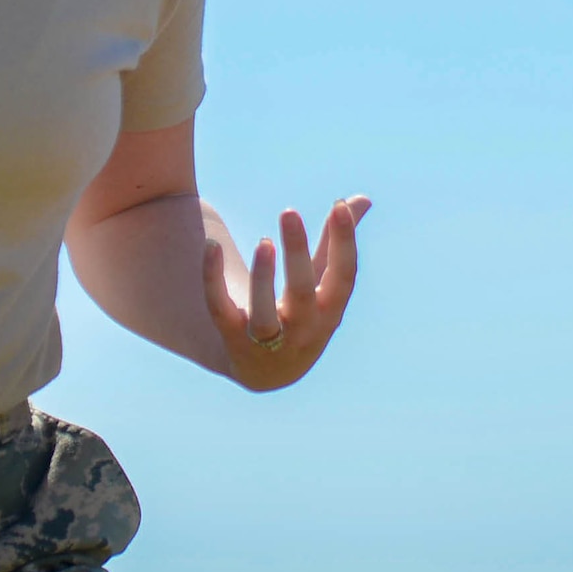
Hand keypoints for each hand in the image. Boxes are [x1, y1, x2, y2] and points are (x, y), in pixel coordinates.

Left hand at [203, 196, 371, 390]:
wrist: (268, 372)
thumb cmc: (301, 314)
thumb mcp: (322, 283)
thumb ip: (336, 242)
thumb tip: (362, 199)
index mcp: (329, 310)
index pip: (343, 277)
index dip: (344, 243)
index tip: (338, 206)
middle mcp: (302, 329)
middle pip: (302, 293)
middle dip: (297, 253)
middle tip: (289, 211)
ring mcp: (267, 339)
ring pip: (263, 313)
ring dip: (261, 278)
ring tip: (262, 241)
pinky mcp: (232, 339)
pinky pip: (221, 311)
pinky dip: (212, 280)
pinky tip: (210, 247)